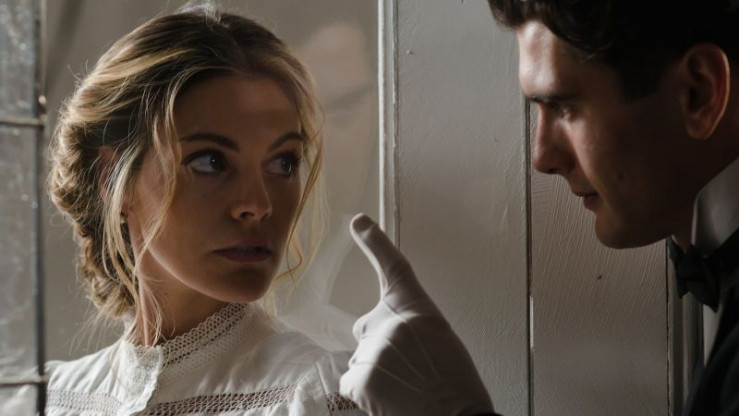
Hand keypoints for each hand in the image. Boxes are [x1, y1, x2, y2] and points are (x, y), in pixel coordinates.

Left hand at [340, 214, 494, 415]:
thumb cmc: (454, 383)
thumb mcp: (439, 339)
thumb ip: (406, 325)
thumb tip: (371, 331)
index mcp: (418, 309)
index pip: (394, 267)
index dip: (374, 241)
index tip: (358, 222)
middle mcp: (392, 323)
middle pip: (366, 329)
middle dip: (379, 347)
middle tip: (410, 369)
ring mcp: (374, 350)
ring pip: (360, 358)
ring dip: (376, 372)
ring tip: (405, 387)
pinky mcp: (360, 377)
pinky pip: (351, 381)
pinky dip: (365, 392)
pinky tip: (390, 398)